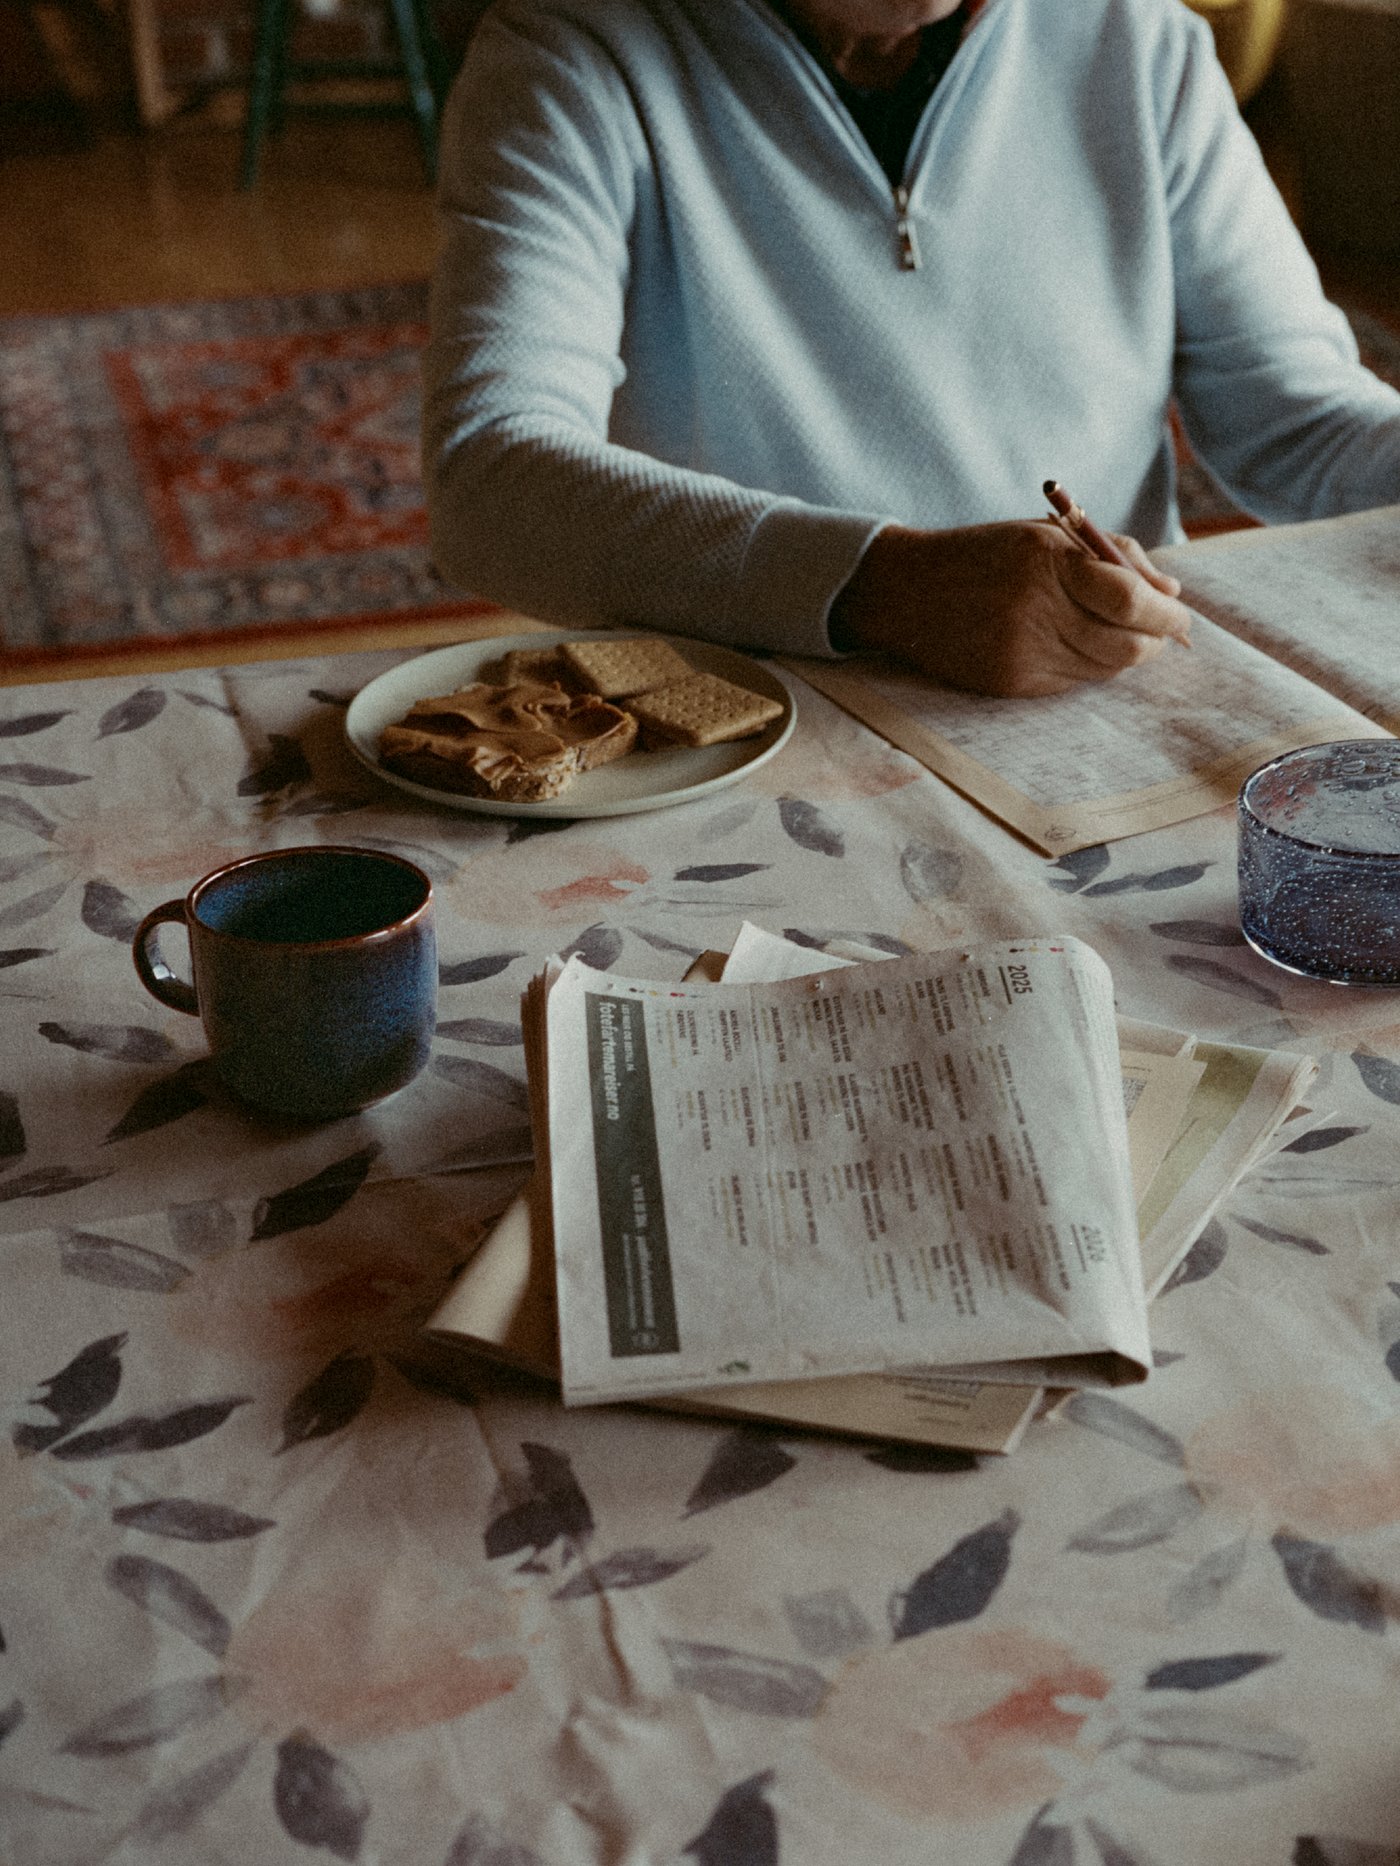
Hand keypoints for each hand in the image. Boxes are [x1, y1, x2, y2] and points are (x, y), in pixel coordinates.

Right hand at [830, 520, 1192, 697]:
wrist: (904, 591)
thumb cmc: (982, 554)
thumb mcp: (1045, 535)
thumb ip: (1113, 556)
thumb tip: (1171, 593)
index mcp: (1048, 561)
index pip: (1130, 599)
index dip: (1166, 614)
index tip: (1180, 615)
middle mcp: (1035, 610)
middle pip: (1126, 646)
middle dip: (1153, 640)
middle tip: (1160, 630)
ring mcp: (1021, 652)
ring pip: (1104, 669)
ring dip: (1121, 654)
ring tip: (1112, 632)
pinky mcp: (1009, 682)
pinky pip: (1072, 683)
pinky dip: (1085, 667)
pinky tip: (1069, 645)